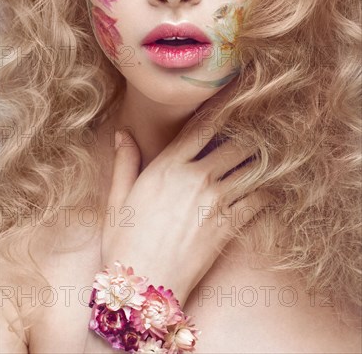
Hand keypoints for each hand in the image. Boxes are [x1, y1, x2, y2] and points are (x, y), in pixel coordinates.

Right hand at [100, 80, 266, 307]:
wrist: (142, 288)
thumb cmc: (125, 242)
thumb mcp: (118, 198)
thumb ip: (125, 161)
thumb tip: (122, 133)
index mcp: (168, 166)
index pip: (202, 127)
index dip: (223, 110)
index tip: (237, 100)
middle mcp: (195, 178)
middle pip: (235, 145)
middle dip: (250, 135)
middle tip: (261, 129)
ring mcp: (215, 202)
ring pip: (250, 169)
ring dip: (262, 160)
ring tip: (271, 153)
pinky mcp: (228, 227)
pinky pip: (258, 201)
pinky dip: (267, 191)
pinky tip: (270, 187)